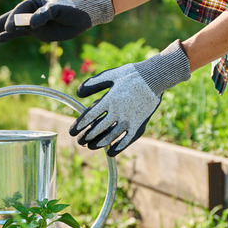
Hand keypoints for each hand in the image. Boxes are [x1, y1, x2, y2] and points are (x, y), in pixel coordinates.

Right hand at [0, 0, 113, 42]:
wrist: (80, 19)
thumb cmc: (70, 9)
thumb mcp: (58, 9)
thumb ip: (44, 15)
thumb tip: (32, 24)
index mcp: (35, 2)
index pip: (21, 9)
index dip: (14, 18)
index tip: (11, 28)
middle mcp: (31, 11)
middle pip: (13, 16)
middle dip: (1, 23)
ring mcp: (32, 22)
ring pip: (14, 26)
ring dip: (3, 30)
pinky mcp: (35, 32)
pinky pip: (20, 34)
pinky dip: (10, 36)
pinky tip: (0, 39)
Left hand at [69, 40, 190, 156]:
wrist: (155, 77)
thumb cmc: (131, 75)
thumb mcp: (110, 75)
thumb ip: (93, 84)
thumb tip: (77, 93)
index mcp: (109, 100)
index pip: (89, 116)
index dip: (78, 126)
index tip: (72, 132)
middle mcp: (118, 112)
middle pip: (97, 129)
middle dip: (86, 137)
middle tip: (80, 142)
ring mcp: (129, 120)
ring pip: (110, 137)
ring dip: (98, 144)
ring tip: (90, 147)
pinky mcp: (139, 125)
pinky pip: (127, 140)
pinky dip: (118, 147)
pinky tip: (110, 152)